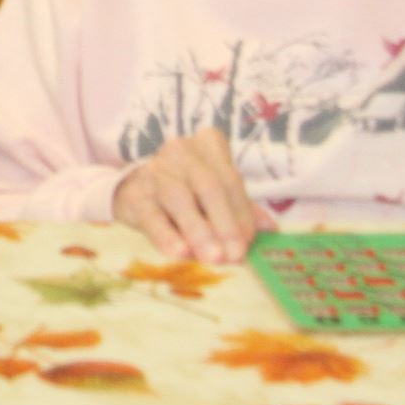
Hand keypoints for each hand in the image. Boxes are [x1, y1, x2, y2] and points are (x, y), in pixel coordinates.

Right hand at [111, 128, 270, 262]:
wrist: (135, 189)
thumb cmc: (187, 191)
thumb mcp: (216, 194)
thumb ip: (242, 209)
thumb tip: (270, 229)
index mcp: (208, 145)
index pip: (230, 179)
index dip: (241, 213)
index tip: (247, 243)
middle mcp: (180, 151)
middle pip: (208, 186)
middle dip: (224, 223)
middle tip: (235, 255)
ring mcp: (154, 171)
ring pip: (179, 198)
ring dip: (199, 231)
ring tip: (213, 258)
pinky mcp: (134, 195)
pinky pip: (152, 216)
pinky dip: (167, 236)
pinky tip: (179, 253)